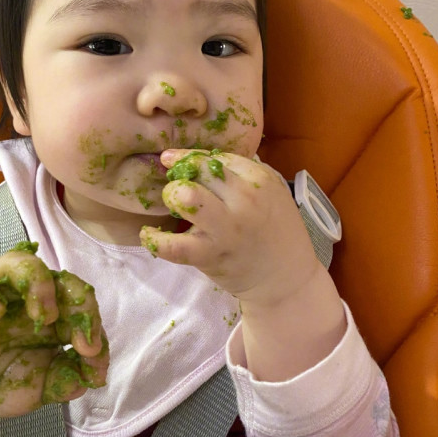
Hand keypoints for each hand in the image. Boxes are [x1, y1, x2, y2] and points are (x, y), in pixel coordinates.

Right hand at [0, 245, 108, 426]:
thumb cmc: (3, 383)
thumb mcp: (42, 389)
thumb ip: (66, 381)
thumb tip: (88, 377)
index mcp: (52, 317)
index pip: (81, 305)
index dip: (95, 330)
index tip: (94, 364)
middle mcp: (26, 301)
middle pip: (58, 276)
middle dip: (79, 302)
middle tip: (81, 341)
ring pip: (16, 262)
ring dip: (38, 283)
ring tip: (44, 316)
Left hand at [141, 150, 345, 380]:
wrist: (288, 278)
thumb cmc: (276, 231)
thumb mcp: (270, 192)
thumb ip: (240, 173)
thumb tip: (197, 158)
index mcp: (258, 179)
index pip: (213, 158)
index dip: (189, 159)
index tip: (174, 162)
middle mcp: (244, 200)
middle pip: (198, 170)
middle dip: (180, 175)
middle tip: (178, 187)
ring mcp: (226, 229)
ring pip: (185, 198)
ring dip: (171, 197)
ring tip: (172, 206)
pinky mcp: (210, 256)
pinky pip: (172, 245)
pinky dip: (154, 239)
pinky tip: (149, 234)